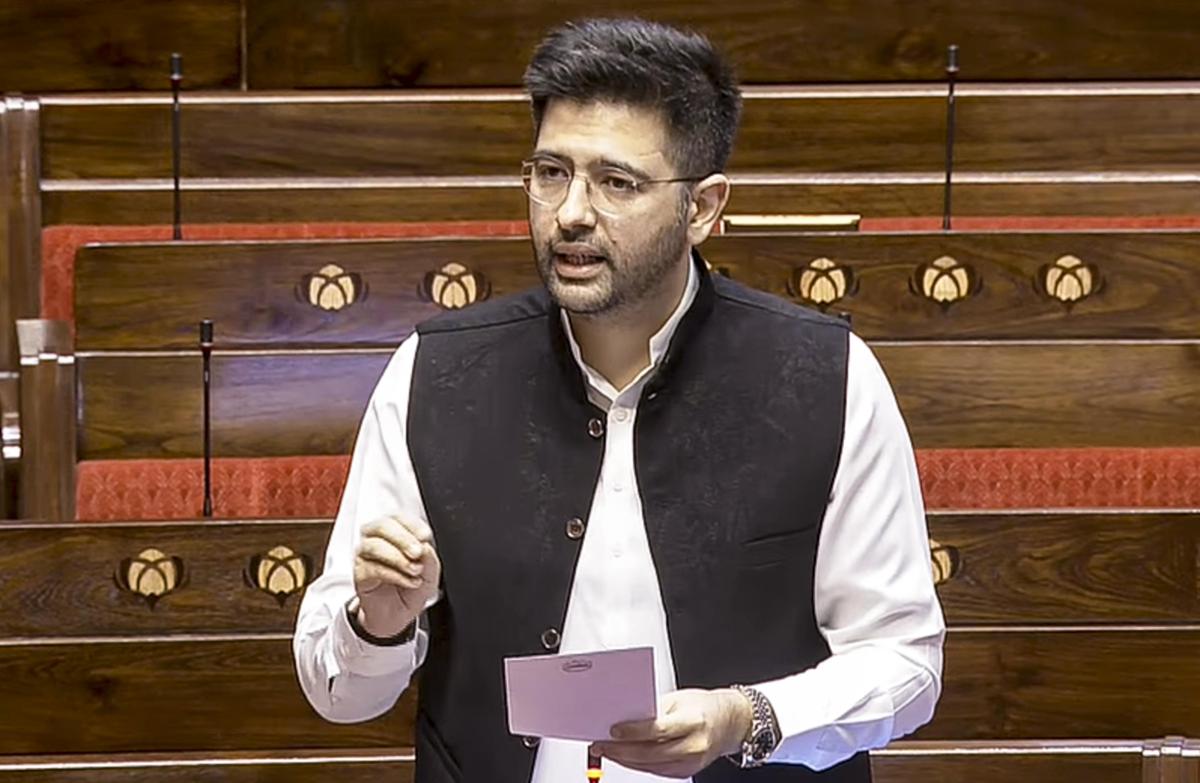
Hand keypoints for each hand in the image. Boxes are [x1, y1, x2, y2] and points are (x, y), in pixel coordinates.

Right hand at [353, 515, 440, 637]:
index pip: (398, 518)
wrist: (398, 615)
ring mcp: (365, 556)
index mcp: (394, 533)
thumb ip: (429, 558)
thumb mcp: (430, 573)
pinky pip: (372, 568)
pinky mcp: (359, 574)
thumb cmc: (411, 588)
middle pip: (382, 526)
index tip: (425, 536)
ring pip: (374, 546)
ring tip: (415, 570)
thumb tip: (424, 546)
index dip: (412, 524)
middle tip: (417, 552)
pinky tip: (409, 581)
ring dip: (398, 557)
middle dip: (402, 538)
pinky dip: (394, 575)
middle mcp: (376, 540)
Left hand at [589, 688, 752, 776]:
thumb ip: (653, 708)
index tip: (612, 730)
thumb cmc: (702, 706)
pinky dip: (638, 764)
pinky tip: (624, 757)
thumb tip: (624, 716)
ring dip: (625, 760)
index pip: (658, 729)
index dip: (633, 731)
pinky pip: (656, 770)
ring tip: (606, 752)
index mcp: (693, 720)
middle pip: (650, 752)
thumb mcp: (678, 699)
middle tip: (600, 745)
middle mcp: (694, 744)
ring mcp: (691, 762)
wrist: (729, 722)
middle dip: (621, 750)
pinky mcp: (686, 772)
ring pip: (650, 765)